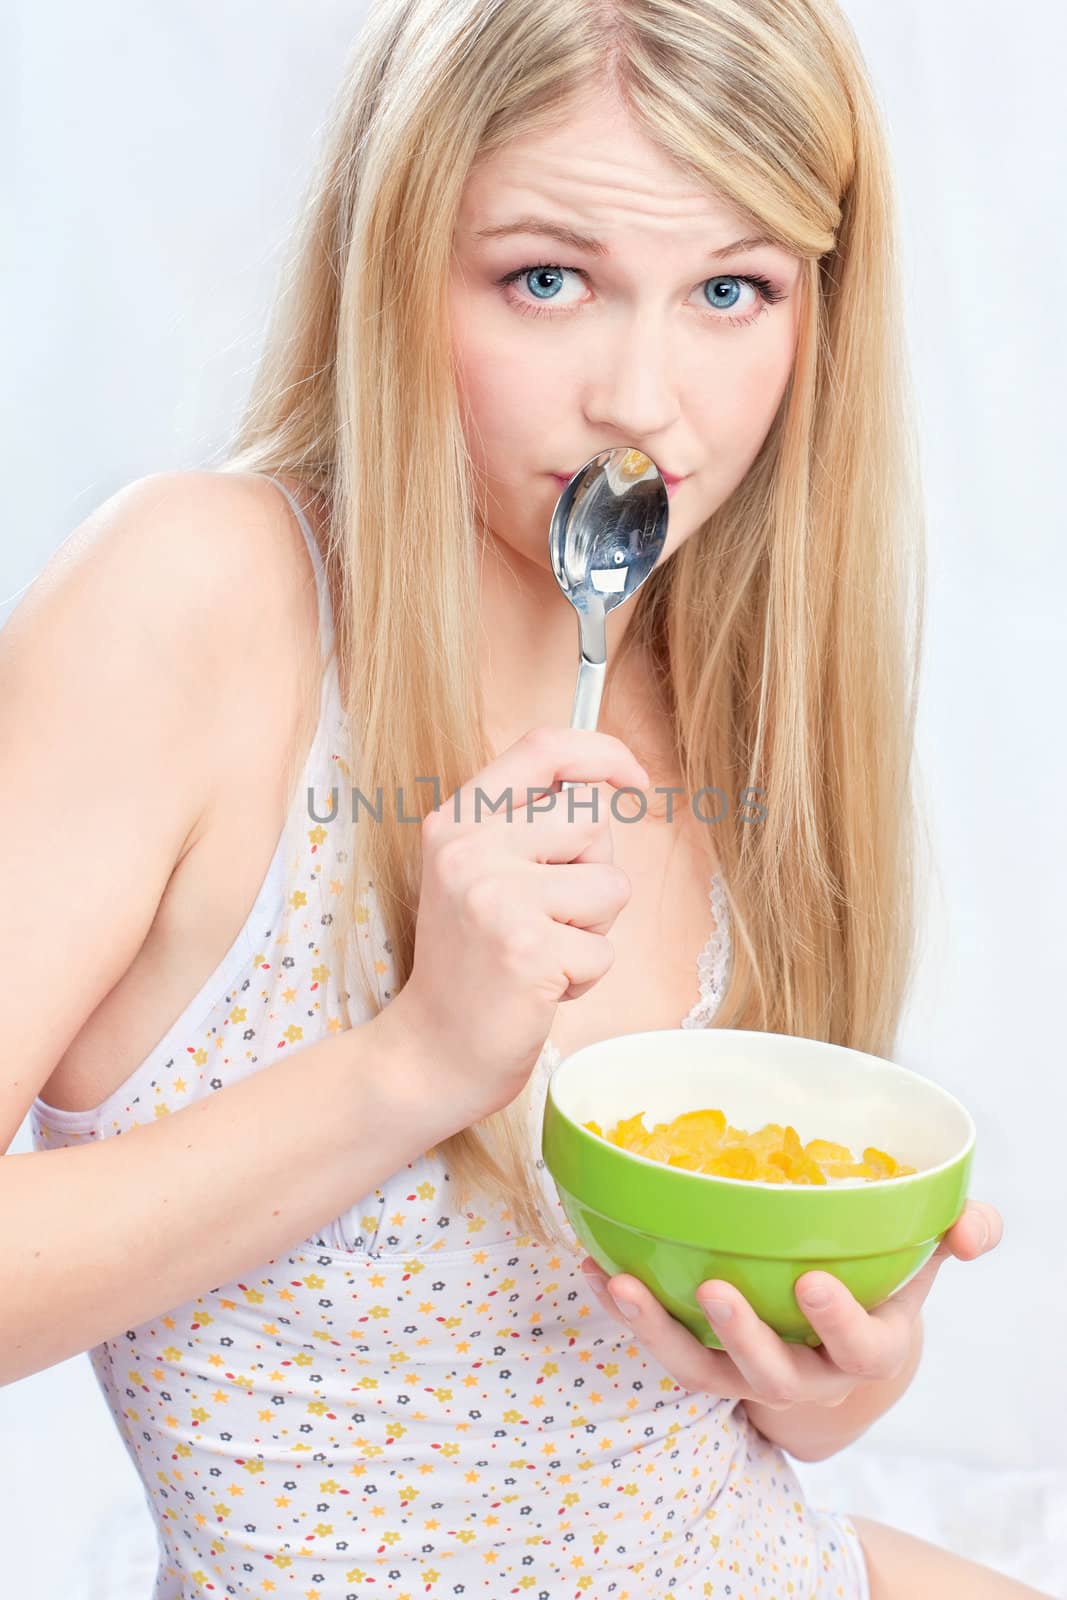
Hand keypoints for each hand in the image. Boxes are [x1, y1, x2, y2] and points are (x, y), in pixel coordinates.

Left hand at [579, 1198, 1002, 1407]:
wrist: (838, 1356)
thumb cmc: (880, 1289)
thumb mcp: (920, 1265)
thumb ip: (954, 1235)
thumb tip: (976, 1226)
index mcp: (865, 1348)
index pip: (860, 1349)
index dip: (838, 1322)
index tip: (814, 1282)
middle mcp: (805, 1375)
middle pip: (774, 1375)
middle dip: (745, 1336)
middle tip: (717, 1288)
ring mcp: (748, 1377)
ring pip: (703, 1373)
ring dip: (659, 1332)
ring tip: (622, 1286)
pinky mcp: (705, 1367)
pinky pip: (662, 1351)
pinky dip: (627, 1316)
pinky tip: (594, 1270)